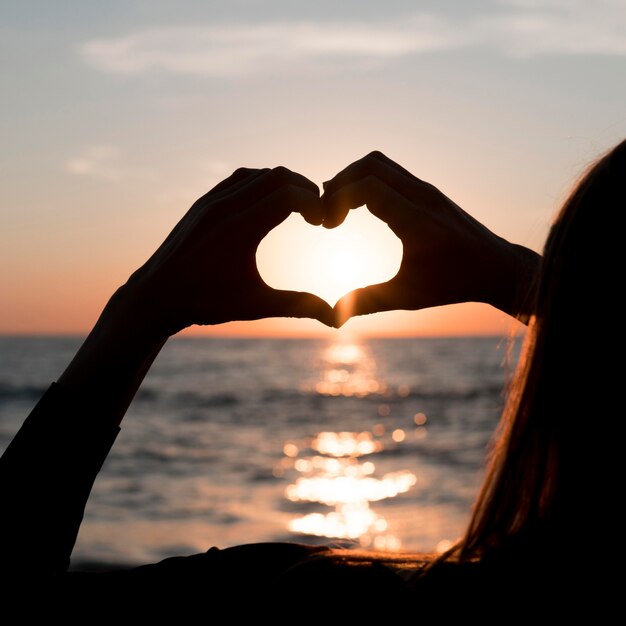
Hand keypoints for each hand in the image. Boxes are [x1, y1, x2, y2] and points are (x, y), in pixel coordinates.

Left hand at [122, 166, 334, 338]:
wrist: (155, 296)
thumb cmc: (204, 303)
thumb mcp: (254, 306)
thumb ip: (297, 305)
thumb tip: (335, 319)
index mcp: (238, 230)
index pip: (287, 195)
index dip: (315, 203)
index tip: (324, 224)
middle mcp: (223, 207)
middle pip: (277, 176)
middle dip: (305, 189)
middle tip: (317, 214)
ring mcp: (210, 201)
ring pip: (259, 174)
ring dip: (284, 184)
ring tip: (299, 208)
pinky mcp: (203, 202)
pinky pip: (240, 179)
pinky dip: (262, 183)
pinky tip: (271, 204)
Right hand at [322, 151, 538, 324]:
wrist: (496, 268)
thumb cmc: (455, 284)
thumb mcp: (409, 297)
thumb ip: (369, 300)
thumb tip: (334, 315)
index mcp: (417, 221)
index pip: (368, 187)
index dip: (338, 199)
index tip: (328, 226)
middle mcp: (423, 196)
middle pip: (369, 166)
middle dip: (339, 183)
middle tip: (326, 214)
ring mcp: (426, 190)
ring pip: (379, 163)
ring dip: (352, 178)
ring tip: (337, 207)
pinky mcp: (427, 190)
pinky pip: (390, 171)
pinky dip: (367, 180)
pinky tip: (358, 205)